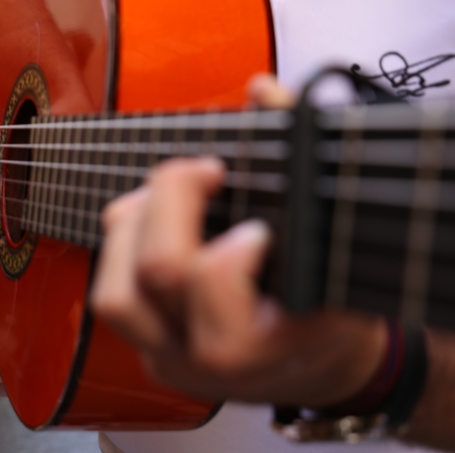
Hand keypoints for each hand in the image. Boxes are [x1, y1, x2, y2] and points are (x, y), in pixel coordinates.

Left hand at [91, 76, 385, 406]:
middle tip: (210, 174)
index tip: (259, 225)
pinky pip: (111, 298)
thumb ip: (308, 157)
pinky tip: (154, 219)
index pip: (223, 300)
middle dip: (175, 199)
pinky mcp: (152, 351)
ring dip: (134, 225)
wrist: (320, 362)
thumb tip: (263, 91)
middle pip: (159, 273)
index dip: (233, 248)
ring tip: (171, 196)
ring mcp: (178, 360)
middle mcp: (218, 361)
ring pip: (115, 295)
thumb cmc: (336, 297)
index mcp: (281, 341)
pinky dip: (123, 244)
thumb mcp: (342, 237)